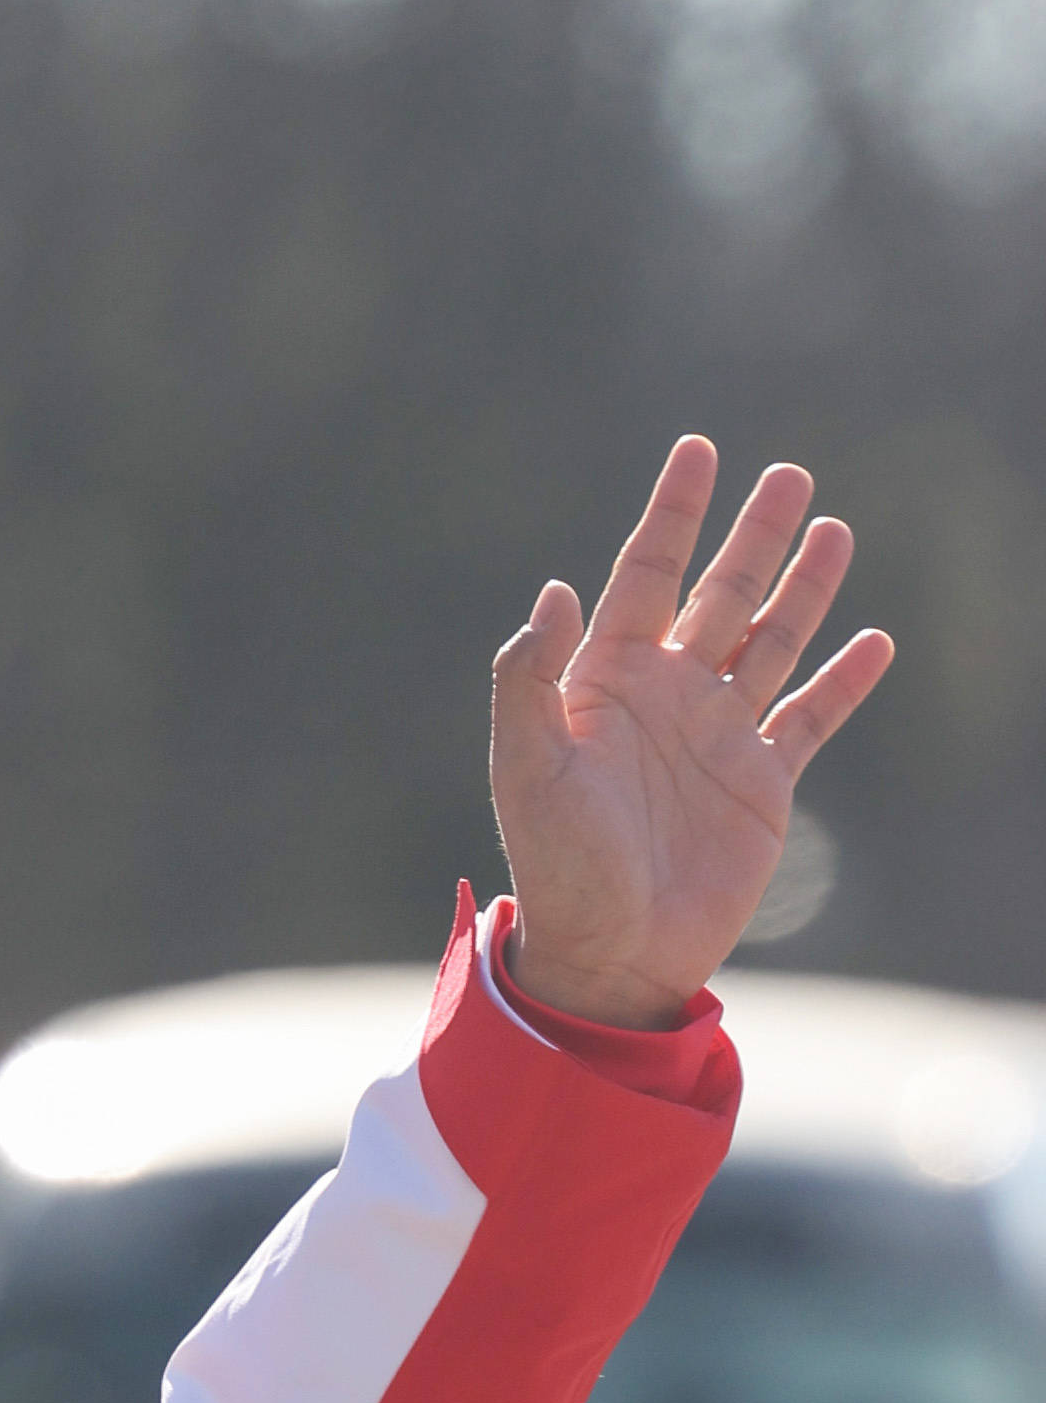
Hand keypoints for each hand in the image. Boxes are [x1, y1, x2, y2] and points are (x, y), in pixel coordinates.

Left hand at [490, 434, 893, 1027]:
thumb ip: (530, 679)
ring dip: (804, 590)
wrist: (610, 953)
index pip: (644, 575)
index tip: (699, 450)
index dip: (673, 514)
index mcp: (605, 681)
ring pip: (771, 641)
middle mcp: (666, 696)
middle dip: (753, 536)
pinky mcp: (762, 784)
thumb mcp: (528, 769)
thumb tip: (555, 591)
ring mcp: (718, 736)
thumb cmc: (558, 864)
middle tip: (790, 476)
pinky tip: (874, 641)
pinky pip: (810, 717)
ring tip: (834, 530)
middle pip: (720, 594)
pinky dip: (844, 682)